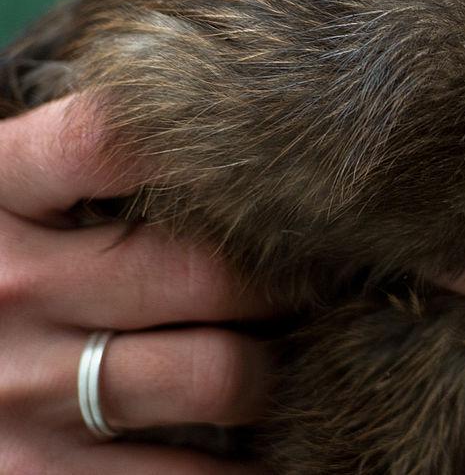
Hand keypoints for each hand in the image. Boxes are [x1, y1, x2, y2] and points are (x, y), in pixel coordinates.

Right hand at [0, 96, 271, 473]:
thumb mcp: (14, 200)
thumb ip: (94, 169)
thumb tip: (238, 146)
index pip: (119, 139)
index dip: (216, 149)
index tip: (286, 168)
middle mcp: (12, 286)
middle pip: (210, 273)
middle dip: (287, 284)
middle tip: (319, 284)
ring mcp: (24, 389)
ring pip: (222, 375)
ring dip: (273, 371)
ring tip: (282, 359)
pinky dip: (249, 468)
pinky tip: (264, 447)